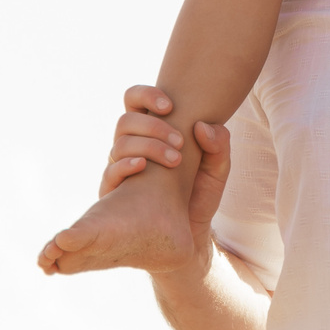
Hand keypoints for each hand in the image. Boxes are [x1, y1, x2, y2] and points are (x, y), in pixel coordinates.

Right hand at [100, 85, 232, 242]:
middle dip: (154, 126)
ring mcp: (120, 169)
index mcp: (151, 132)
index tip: (170, 106)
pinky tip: (142, 166)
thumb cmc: (200, 195)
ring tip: (175, 160)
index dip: (147, 95)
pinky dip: (126, 165)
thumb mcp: (218, 169)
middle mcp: (131, 147)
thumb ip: (219, 144)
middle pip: (126, 119)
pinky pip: (110, 172)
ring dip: (148, 146)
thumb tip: (202, 126)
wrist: (191, 235)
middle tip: (180, 142)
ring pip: (119, 143)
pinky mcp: (114, 193)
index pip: (135, 100)